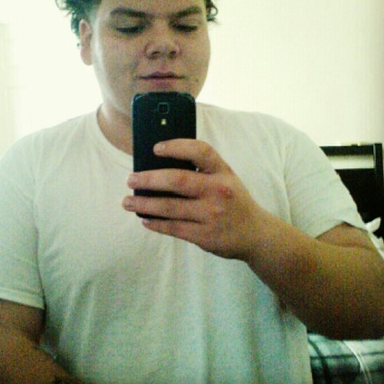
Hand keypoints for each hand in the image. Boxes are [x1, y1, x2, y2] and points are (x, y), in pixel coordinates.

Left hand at [123, 139, 264, 260]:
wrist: (256, 234)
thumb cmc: (233, 200)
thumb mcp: (226, 178)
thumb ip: (202, 170)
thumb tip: (160, 165)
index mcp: (223, 172)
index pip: (201, 151)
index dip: (177, 147)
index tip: (155, 148)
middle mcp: (219, 191)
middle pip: (178, 180)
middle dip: (149, 179)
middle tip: (131, 179)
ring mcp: (212, 215)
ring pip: (170, 207)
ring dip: (144, 204)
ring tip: (127, 202)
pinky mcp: (205, 236)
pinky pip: (174, 228)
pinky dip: (156, 223)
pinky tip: (144, 219)